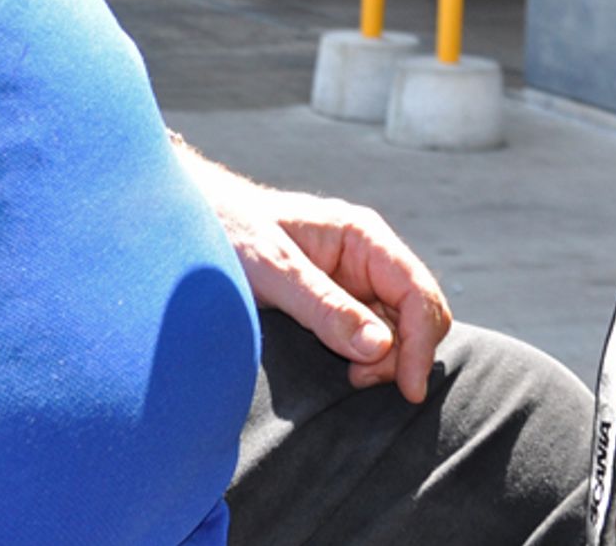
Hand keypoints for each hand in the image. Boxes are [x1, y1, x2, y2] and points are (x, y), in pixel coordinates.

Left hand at [175, 141, 451, 400]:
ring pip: (397, 330)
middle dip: (403, 354)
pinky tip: (343, 370)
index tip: (408, 389)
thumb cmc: (231, 232)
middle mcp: (368, 258)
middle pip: (417, 315)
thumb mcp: (274, 270)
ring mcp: (354, 282)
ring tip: (347, 376)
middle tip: (359, 381)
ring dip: (384, 360)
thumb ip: (324, 307)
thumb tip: (379, 347)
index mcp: (363, 236)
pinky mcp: (337, 304)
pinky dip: (367, 359)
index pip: (417, 292)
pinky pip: (371, 336)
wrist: (194, 226)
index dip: (421, 343)